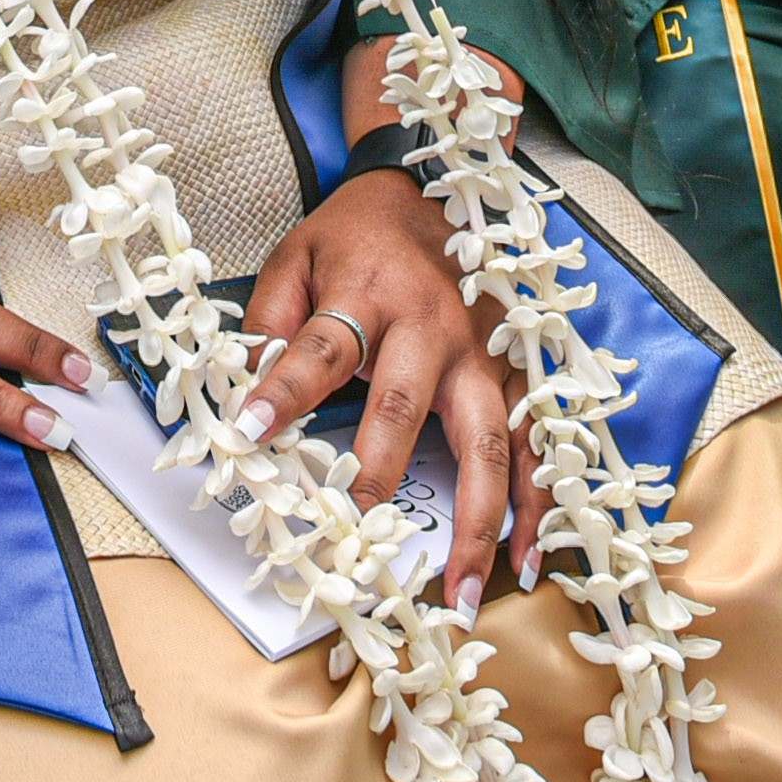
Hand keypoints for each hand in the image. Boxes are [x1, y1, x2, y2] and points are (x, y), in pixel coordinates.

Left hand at [238, 170, 540, 613]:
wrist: (430, 190)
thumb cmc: (354, 235)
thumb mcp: (295, 253)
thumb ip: (270, 318)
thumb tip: (246, 388)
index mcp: (367, 292)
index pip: (318, 347)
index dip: (285, 389)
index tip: (251, 433)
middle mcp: (430, 326)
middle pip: (403, 407)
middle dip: (378, 478)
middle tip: (358, 541)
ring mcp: (482, 354)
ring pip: (486, 443)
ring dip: (477, 521)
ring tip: (461, 591)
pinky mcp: (516, 372)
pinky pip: (532, 445)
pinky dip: (536, 503)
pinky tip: (527, 554)